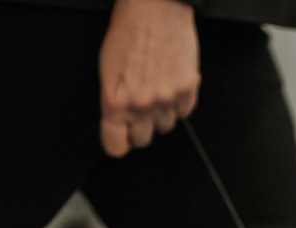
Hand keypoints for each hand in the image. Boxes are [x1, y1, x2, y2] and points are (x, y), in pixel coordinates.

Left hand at [99, 0, 199, 157]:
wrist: (154, 11)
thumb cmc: (128, 33)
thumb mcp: (108, 69)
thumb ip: (114, 101)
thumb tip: (121, 123)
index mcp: (115, 101)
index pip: (116, 145)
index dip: (118, 143)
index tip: (120, 140)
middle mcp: (140, 105)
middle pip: (143, 139)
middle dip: (140, 126)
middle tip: (139, 104)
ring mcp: (166, 100)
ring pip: (165, 126)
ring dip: (161, 112)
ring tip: (156, 86)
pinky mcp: (187, 91)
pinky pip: (184, 112)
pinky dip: (179, 101)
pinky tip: (171, 82)